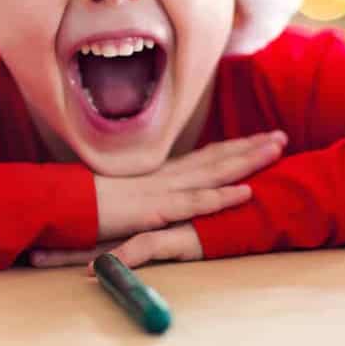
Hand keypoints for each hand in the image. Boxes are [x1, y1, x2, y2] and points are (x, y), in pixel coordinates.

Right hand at [27, 129, 284, 267]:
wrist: (63, 205)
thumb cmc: (87, 205)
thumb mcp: (125, 200)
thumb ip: (145, 200)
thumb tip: (158, 204)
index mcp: (162, 174)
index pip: (205, 157)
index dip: (234, 148)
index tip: (260, 138)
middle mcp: (168, 176)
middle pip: (217, 158)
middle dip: (251, 147)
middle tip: (281, 136)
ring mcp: (164, 190)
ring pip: (214, 173)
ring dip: (247, 161)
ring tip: (276, 150)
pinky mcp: (157, 209)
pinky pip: (196, 203)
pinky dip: (222, 197)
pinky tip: (246, 192)